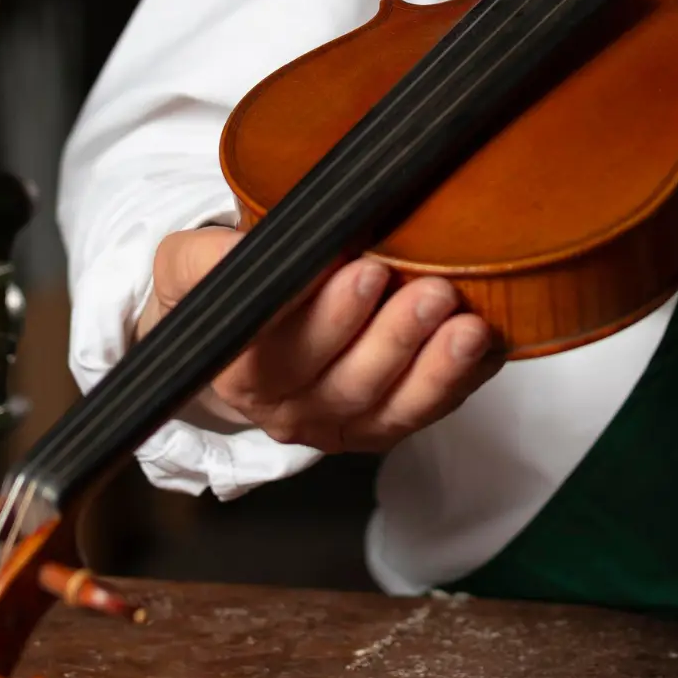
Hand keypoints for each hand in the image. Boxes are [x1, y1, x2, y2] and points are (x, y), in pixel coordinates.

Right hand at [139, 227, 502, 453]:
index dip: (324, 313)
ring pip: (387, 409)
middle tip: (432, 292)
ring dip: (433, 371)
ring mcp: (339, 421)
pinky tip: (487, 349)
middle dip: (392, 338)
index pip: (279, 347)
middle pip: (342, 384)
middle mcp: (288, 405)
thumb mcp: (191, 262)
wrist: (240, 334)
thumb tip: (241, 252)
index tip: (363, 270)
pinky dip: (458, 385)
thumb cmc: (227, 287)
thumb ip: (205, 258)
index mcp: (238, 366)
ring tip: (468, 328)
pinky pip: (421, 415)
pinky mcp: (379, 426)